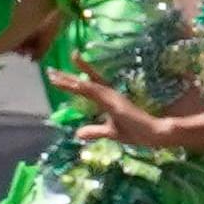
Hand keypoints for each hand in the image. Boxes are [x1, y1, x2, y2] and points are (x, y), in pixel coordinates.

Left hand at [50, 65, 181, 148]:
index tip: (57, 75)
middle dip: (67, 77)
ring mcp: (111, 97)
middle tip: (49, 70)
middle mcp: (109, 94)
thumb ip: (94, 131)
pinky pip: (96, 93)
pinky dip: (84, 87)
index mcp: (108, 99)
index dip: (74, 79)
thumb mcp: (110, 133)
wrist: (155, 133)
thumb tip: (77, 133)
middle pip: (84, 83)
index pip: (88, 86)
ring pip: (86, 86)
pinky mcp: (115, 102)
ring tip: (53, 75)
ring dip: (69, 81)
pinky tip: (74, 83)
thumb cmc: (137, 132)